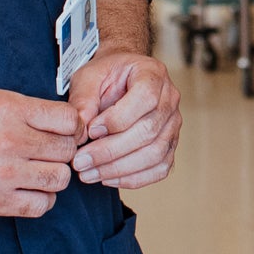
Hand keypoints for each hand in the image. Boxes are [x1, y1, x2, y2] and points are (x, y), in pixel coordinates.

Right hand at [0, 87, 79, 218]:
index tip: (63, 130)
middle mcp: (11, 141)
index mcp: (9, 109)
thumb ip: (18, 108)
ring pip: (59, 179)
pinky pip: (40, 206)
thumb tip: (51, 120)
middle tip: (49, 153)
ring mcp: (4, 174)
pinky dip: (40, 200)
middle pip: (67, 150)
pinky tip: (27, 191)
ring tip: (38, 172)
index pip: (68, 119)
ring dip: (53, 176)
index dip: (70, 126)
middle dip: (62, 151)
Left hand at [69, 48, 181, 190]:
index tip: (90, 131)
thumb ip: (83, 99)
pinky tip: (107, 178)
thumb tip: (80, 131)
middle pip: (148, 132)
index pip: (145, 98)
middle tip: (80, 161)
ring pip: (154, 154)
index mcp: (153, 75)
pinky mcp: (169, 145)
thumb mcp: (89, 76)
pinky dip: (134, 178)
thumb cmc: (108, 75)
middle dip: (110, 151)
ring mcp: (173, 124)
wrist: (124, 77)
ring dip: (118, 169)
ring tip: (88, 173)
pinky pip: (159, 169)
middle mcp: (169, 100)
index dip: (117, 119)